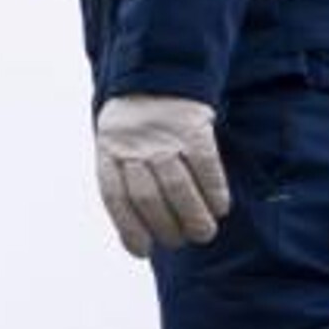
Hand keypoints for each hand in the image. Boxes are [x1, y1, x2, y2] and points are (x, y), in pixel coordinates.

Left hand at [93, 94, 228, 255]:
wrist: (156, 77)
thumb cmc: (136, 128)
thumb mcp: (116, 146)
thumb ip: (125, 182)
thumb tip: (141, 235)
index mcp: (108, 151)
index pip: (114, 197)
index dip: (129, 228)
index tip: (143, 251)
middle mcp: (132, 144)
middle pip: (147, 196)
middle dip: (165, 226)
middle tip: (182, 241)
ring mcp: (162, 136)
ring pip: (177, 184)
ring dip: (193, 216)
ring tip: (203, 233)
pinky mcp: (192, 127)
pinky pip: (205, 165)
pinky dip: (214, 190)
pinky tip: (220, 208)